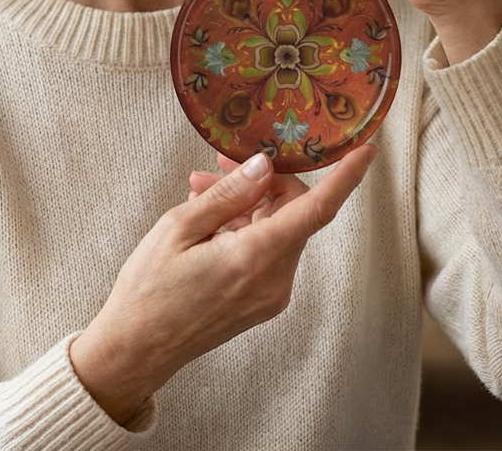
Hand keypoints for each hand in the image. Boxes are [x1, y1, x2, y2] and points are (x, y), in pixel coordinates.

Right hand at [69, 144, 376, 425]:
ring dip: (249, 203)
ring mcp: (270, 295)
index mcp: (255, 257)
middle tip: (220, 163)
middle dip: (264, 181)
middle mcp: (273, 280)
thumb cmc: (149, 289)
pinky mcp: (260, 302)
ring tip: (200, 190)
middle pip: (294, 214)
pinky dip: (246, 227)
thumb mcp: (179, 227)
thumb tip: (263, 166)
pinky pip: (267, 251)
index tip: (366, 151)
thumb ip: (227, 194)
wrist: (135, 351)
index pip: (316, 210)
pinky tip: (209, 218)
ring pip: (279, 230)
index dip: (344, 177)